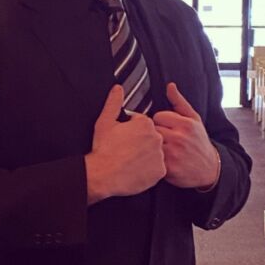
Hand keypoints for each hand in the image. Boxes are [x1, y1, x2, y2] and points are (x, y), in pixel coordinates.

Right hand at [85, 85, 165, 204]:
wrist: (104, 175)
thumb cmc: (104, 150)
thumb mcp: (105, 122)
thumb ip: (113, 103)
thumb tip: (118, 89)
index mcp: (144, 123)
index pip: (142, 124)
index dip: (131, 132)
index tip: (124, 139)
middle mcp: (156, 137)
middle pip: (151, 138)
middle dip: (140, 143)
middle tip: (126, 150)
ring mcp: (159, 154)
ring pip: (155, 153)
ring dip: (146, 156)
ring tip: (131, 161)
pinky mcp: (160, 170)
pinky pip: (157, 168)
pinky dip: (149, 170)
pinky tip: (137, 170)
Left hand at [153, 83, 219, 190]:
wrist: (209, 169)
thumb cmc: (199, 142)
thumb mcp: (194, 119)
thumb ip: (179, 102)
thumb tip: (170, 86)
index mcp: (186, 124)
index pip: (158, 116)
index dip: (160, 122)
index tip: (166, 128)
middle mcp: (180, 138)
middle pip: (153, 130)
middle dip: (156, 134)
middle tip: (164, 140)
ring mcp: (174, 154)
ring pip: (151, 144)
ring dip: (153, 147)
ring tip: (162, 149)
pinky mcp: (169, 169)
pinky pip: (152, 159)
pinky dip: (154, 160)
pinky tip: (161, 160)